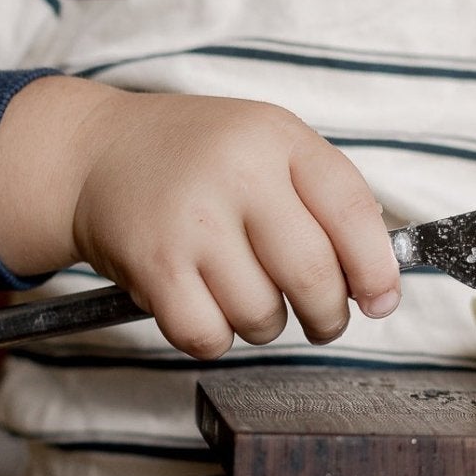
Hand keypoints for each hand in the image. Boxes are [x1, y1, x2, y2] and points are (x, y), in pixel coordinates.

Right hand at [0, 77, 400, 357]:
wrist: (94, 153)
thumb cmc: (194, 158)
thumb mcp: (266, 146)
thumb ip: (326, 200)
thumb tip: (379, 285)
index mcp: (277, 139)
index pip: (352, 211)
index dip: (376, 268)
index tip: (381, 300)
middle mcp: (236, 174)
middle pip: (314, 276)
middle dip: (327, 314)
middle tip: (322, 318)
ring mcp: (192, 221)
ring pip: (262, 315)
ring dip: (264, 324)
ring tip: (242, 293)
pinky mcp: (154, 266)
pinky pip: (209, 336)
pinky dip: (214, 336)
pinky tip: (204, 305)